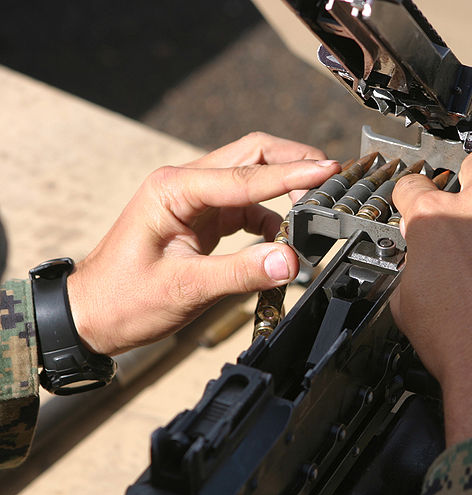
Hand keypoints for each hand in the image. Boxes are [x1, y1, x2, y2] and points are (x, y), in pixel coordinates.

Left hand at [67, 132, 339, 354]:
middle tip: (332, 176)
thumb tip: (290, 261)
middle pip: (253, 156)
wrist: (92, 315)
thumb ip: (240, 272)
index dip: (291, 176)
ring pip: (253, 176)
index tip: (328, 173)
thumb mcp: (184, 288)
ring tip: (316, 209)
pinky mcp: (204, 217)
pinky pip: (248, 206)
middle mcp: (185, 184)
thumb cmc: (123, 299)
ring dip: (286, 188)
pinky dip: (273, 217)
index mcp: (174, 189)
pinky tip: (286, 238)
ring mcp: (196, 199)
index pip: (246, 176)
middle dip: (294, 163)